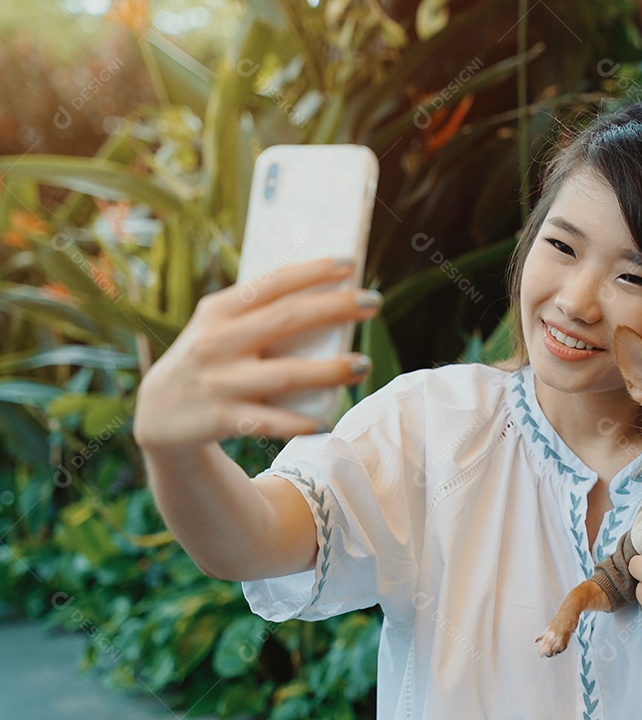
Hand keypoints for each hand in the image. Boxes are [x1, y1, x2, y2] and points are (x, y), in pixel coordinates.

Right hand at [133, 258, 379, 448]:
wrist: (156, 415)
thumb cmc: (207, 359)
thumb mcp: (217, 328)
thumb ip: (256, 313)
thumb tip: (324, 296)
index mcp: (218, 311)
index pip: (272, 283)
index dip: (313, 272)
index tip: (350, 264)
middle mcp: (217, 342)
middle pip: (286, 319)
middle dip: (334, 308)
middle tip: (373, 302)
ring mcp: (220, 382)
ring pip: (285, 374)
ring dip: (329, 371)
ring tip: (363, 365)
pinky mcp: (222, 420)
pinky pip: (270, 422)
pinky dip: (299, 423)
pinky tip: (326, 422)